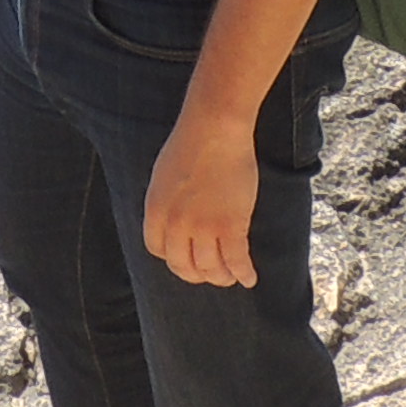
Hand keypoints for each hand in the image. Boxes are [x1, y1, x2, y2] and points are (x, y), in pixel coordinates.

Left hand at [140, 108, 259, 287]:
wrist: (214, 128)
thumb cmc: (192, 143)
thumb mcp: (164, 177)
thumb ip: (166, 203)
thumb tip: (174, 222)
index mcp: (155, 211)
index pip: (159, 251)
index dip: (174, 258)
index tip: (187, 259)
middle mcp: (176, 225)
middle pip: (183, 265)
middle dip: (196, 275)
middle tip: (209, 275)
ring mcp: (204, 227)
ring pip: (210, 268)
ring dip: (221, 277)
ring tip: (229, 277)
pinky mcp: (231, 225)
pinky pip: (237, 260)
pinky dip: (244, 273)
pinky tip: (250, 278)